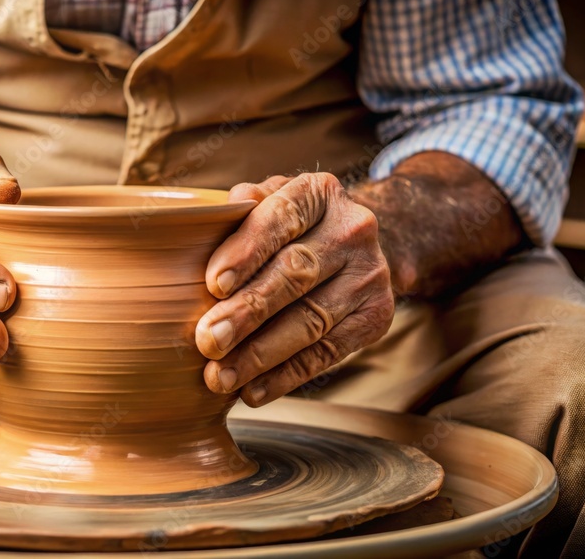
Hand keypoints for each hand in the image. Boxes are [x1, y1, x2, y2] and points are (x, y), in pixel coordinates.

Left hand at [196, 173, 394, 405]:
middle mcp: (353, 229)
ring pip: (310, 321)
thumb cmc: (288, 225)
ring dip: (261, 355)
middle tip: (208, 340)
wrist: (355, 245)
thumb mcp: (267, 201)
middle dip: (248, 312)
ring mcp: (371, 275)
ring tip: (220, 377)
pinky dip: (286, 376)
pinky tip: (252, 391)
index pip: (281, 218)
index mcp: (319, 192)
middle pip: (296, 275)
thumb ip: (238, 210)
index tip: (213, 284)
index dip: (247, 251)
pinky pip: (327, 353)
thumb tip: (208, 225)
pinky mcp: (377, 317)